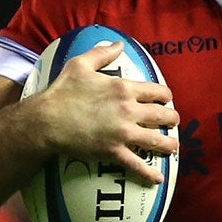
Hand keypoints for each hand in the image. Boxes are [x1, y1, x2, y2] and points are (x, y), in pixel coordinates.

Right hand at [38, 41, 177, 184]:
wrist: (47, 120)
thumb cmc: (62, 91)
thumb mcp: (80, 64)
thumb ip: (102, 53)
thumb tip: (118, 43)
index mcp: (124, 88)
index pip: (156, 91)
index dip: (165, 96)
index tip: (167, 99)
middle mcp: (129, 110)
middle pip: (162, 115)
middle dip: (172, 118)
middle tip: (173, 121)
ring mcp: (123, 133)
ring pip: (156, 140)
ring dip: (169, 144)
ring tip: (173, 146)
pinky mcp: (114, 152)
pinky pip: (137, 164)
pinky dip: (149, 173)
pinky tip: (158, 179)